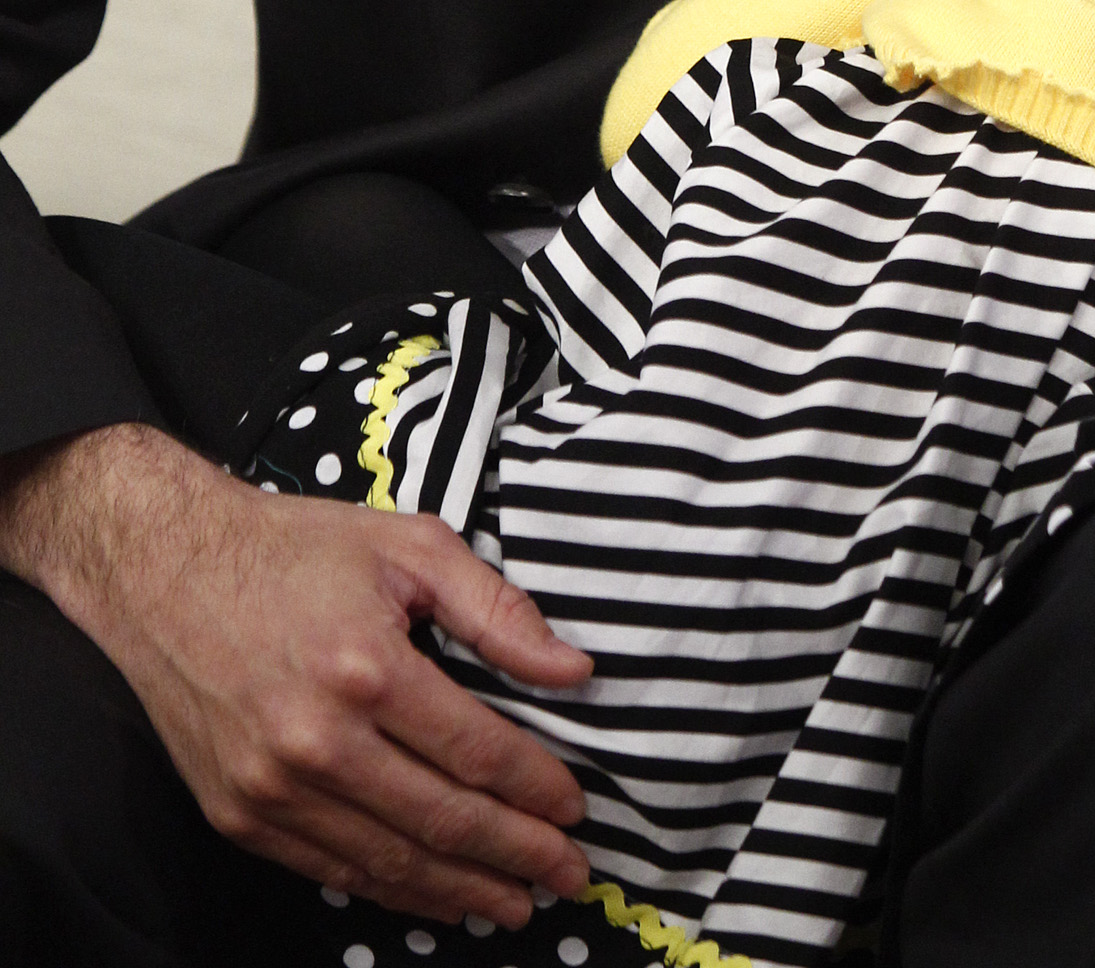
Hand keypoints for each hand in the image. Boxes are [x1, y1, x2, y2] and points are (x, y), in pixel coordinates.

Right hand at [0, 422, 592, 926]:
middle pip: (441, 820)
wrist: (165, 570)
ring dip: (461, 889)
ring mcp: (272, 788)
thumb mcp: (410, 546)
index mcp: (367, 669)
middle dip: (517, 855)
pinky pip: (332, 868)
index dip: (535, 788)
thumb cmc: (294, 550)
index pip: (477, 752)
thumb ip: (497, 611)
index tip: (575, 808)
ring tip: (515, 902)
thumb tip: (573, 670)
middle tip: (568, 875)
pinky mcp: (238, 815)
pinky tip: (434, 894)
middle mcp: (317, 741)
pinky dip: (391, 888)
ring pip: (390, 860)